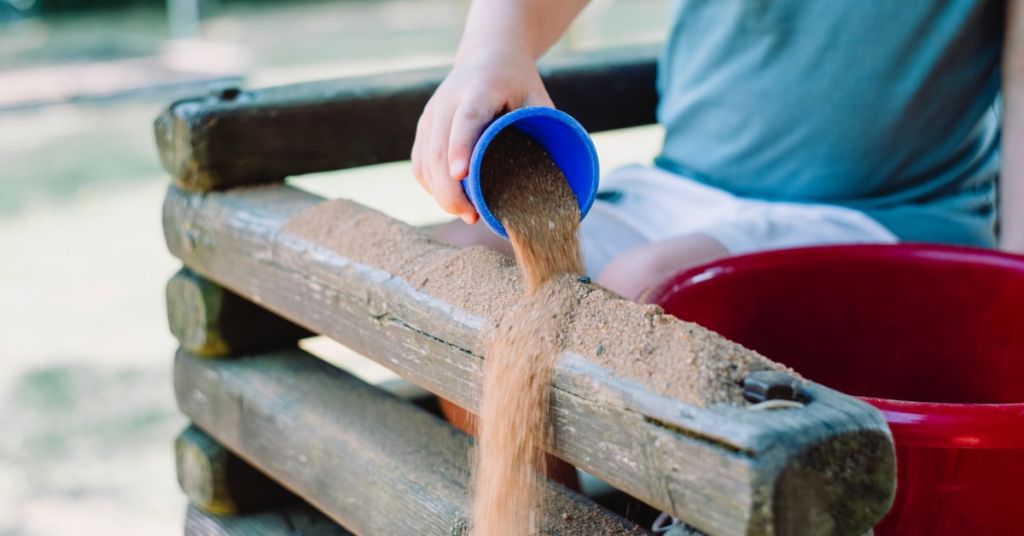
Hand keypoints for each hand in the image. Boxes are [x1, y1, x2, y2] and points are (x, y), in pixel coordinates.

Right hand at [411, 48, 553, 223]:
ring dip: (440, 193)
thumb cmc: (518, 82)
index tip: (461, 175)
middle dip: (450, 190)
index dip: (461, 147)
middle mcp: (447, 101)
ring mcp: (431, 114)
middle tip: (471, 216)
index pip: (465, 120)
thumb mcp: (538, 97)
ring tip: (465, 213)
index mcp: (478, 89)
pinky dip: (431, 186)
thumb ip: (546, 130)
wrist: (487, 55)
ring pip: (425, 161)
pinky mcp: (424, 127)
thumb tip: (559, 180)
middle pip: (438, 150)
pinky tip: (448, 200)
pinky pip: (420, 163)